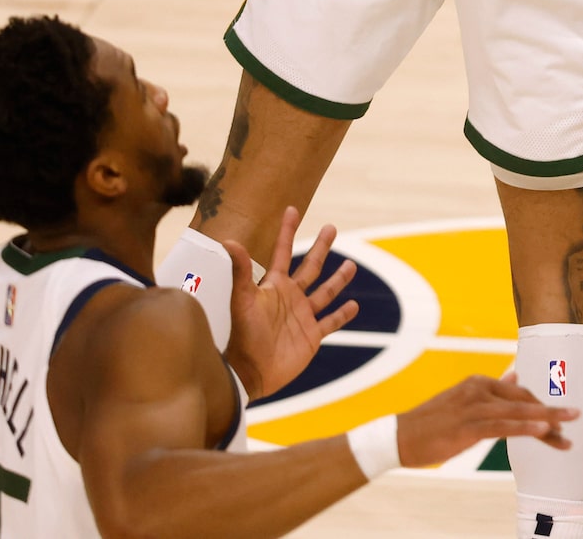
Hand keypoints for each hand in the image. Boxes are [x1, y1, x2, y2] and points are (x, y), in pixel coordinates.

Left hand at [221, 208, 358, 398]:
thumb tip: (228, 241)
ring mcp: (303, 316)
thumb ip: (239, 271)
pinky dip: (343, 315)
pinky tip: (353, 306)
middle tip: (331, 228)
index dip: (287, 231)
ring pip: (325, 292)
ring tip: (350, 266)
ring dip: (338, 279)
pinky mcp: (312, 336)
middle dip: (321, 247)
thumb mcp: (243, 300)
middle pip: (310, 267)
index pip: (283, 251)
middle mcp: (291, 297)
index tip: (291, 209)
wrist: (249, 373)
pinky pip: (331, 322)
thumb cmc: (242, 336)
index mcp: (275, 286)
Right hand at [395, 374, 578, 467]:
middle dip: (551, 412)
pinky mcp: (469, 425)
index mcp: (480, 383)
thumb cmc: (432, 423)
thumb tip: (515, 377)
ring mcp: (475, 406)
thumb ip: (491, 391)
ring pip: (519, 413)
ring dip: (547, 420)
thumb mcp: (463, 401)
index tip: (558, 419)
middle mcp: (481, 389)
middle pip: (524, 401)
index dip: (540, 407)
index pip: (519, 393)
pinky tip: (544, 431)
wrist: (399, 436)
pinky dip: (526, 427)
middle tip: (576, 417)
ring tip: (568, 426)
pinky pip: (504, 426)